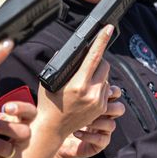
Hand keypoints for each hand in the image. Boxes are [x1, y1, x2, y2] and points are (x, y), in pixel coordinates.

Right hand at [36, 25, 118, 139]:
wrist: (52, 128)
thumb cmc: (48, 104)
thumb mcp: (49, 81)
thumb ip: (58, 64)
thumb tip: (65, 51)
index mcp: (78, 85)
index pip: (94, 57)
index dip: (102, 40)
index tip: (108, 29)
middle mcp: (91, 93)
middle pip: (104, 65)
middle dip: (98, 60)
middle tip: (87, 62)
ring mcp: (98, 102)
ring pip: (107, 78)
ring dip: (99, 74)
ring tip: (84, 81)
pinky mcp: (102, 108)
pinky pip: (106, 90)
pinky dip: (99, 86)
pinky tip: (87, 91)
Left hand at [57, 86, 122, 157]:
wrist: (55, 136)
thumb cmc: (60, 114)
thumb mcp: (67, 97)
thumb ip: (74, 85)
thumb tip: (69, 68)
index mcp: (98, 102)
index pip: (113, 93)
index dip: (111, 90)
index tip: (101, 88)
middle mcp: (104, 116)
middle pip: (119, 108)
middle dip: (109, 106)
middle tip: (94, 104)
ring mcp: (103, 130)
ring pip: (112, 125)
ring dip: (98, 122)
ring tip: (84, 121)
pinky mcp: (98, 143)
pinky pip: (102, 140)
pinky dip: (89, 136)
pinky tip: (77, 132)